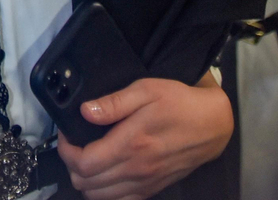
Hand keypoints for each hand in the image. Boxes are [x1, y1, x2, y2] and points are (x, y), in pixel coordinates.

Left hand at [57, 73, 233, 199]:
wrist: (212, 125)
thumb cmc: (179, 103)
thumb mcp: (146, 89)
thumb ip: (114, 102)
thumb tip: (85, 111)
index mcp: (131, 144)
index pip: (83, 162)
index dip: (65, 150)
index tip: (66, 134)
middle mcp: (136, 169)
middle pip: (86, 183)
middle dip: (71, 164)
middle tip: (74, 144)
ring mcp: (144, 182)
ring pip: (98, 197)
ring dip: (86, 180)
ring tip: (87, 158)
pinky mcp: (152, 188)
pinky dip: (105, 193)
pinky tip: (106, 174)